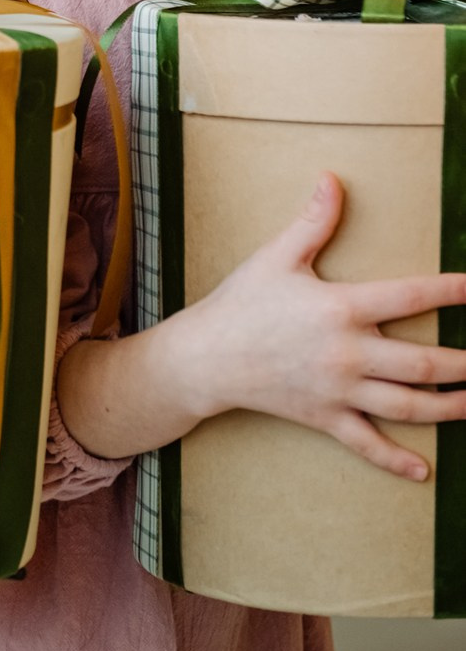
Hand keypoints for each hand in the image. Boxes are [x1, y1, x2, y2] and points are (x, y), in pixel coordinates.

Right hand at [181, 171, 465, 478]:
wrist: (208, 356)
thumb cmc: (243, 302)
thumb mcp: (276, 256)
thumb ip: (312, 221)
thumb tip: (332, 179)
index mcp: (341, 308)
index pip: (409, 297)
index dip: (450, 291)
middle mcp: (348, 353)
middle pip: (423, 364)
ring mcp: (340, 391)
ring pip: (408, 406)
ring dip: (450, 408)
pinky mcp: (326, 417)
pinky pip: (367, 444)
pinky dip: (396, 460)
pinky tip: (423, 471)